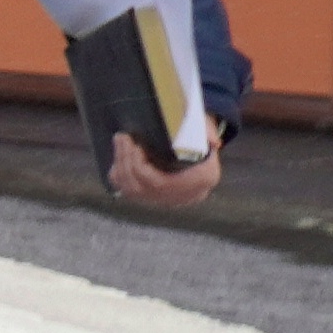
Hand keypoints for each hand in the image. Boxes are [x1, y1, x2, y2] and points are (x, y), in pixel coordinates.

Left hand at [107, 132, 223, 211]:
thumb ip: (208, 133)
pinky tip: (118, 156)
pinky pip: (127, 191)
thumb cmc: (201, 146)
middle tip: (123, 137)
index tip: (137, 146)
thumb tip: (213, 141)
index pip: (160, 183)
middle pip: (141, 185)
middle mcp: (180, 196)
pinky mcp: (150, 198)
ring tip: (120, 140)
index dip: (141, 167)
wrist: (202, 166)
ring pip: (131, 189)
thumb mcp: (206, 136)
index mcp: (199, 181)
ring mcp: (164, 199)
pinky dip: (118, 174)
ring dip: (121, 164)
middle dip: (127, 160)